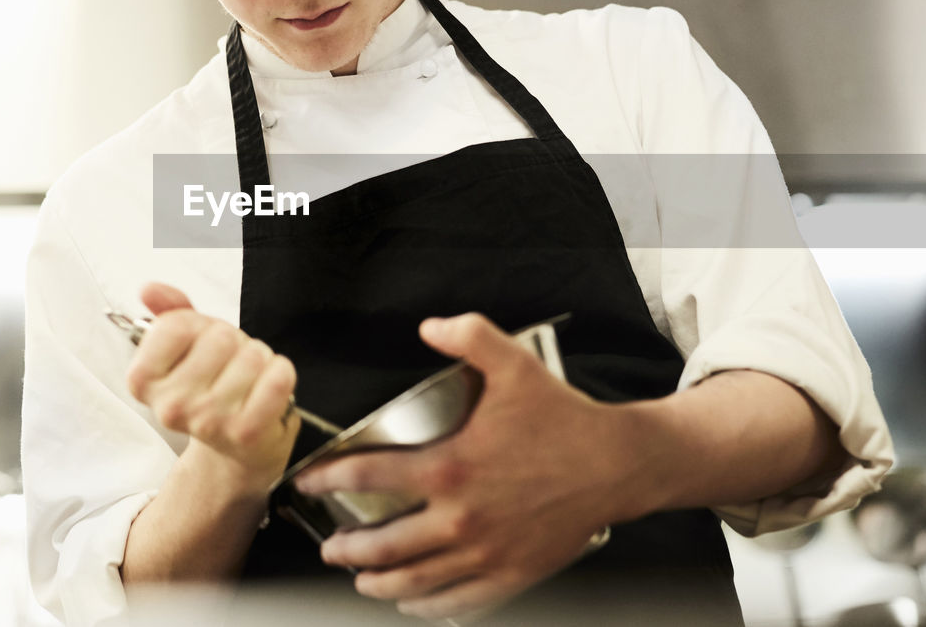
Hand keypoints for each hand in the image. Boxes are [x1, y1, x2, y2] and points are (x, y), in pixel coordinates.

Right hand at [127, 282, 299, 492]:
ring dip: (259, 359)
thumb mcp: (186, 346)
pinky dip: (281, 373)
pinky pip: (278, 378)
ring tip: (249, 379)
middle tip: (230, 364)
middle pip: (218, 337)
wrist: (237, 447)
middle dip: (233, 341)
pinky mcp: (245, 432)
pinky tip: (269, 387)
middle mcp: (170, 406)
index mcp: (143, 381)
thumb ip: (169, 311)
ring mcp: (207, 421)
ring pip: (252, 355)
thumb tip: (149, 289)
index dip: (198, 324)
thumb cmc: (213, 387)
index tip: (200, 344)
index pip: (177, 324)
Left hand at [293, 313, 644, 620]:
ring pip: (414, 581)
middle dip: (346, 548)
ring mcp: (484, 552)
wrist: (617, 465)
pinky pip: (458, 603)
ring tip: (360, 579)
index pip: (367, 477)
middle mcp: (460, 518)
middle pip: (383, 545)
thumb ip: (469, 335)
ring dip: (378, 583)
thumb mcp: (515, 364)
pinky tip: (414, 604)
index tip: (307, 483)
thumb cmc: (563, 418)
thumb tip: (428, 326)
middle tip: (329, 546)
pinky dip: (428, 607)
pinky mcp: (511, 575)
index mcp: (450, 467)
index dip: (327, 479)